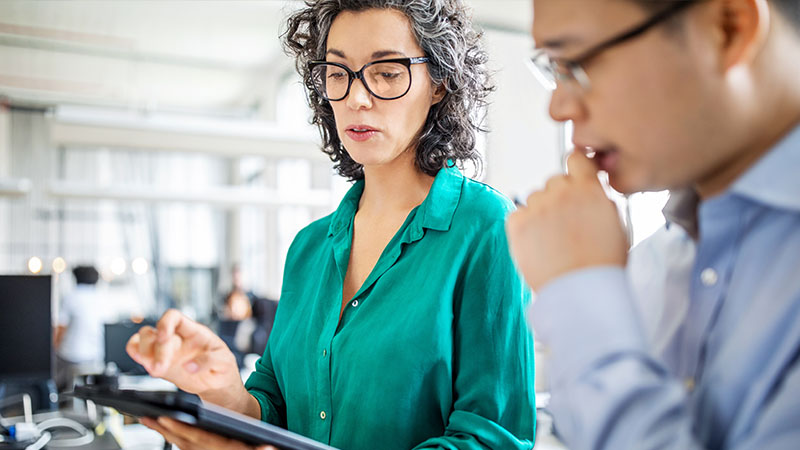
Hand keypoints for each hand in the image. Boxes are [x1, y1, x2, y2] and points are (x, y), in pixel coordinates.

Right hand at [126, 309, 248, 410]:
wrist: (216, 382)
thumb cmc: (221, 366)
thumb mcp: (224, 361)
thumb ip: (209, 361)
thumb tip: (189, 366)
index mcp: (193, 331)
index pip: (173, 316)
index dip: (164, 323)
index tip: (164, 338)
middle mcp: (176, 337)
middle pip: (155, 332)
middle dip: (156, 350)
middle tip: (161, 369)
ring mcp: (166, 349)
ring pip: (143, 339)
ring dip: (144, 353)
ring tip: (155, 370)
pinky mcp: (158, 363)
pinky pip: (138, 350)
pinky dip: (135, 353)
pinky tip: (144, 362)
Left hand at [141, 417, 277, 449]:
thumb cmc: (258, 447)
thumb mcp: (266, 446)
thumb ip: (266, 448)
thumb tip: (270, 447)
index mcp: (224, 449)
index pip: (200, 439)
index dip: (181, 429)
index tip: (165, 419)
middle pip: (184, 442)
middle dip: (164, 429)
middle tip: (146, 417)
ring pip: (181, 444)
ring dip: (164, 432)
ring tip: (147, 419)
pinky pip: (185, 445)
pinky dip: (172, 435)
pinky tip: (164, 427)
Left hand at [506, 150, 628, 291]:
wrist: (580, 290)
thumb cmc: (603, 264)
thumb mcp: (617, 225)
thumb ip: (601, 202)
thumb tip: (591, 193)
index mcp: (588, 189)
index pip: (576, 159)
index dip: (576, 169)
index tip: (576, 180)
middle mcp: (561, 192)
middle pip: (554, 181)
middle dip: (559, 196)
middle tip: (566, 223)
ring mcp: (537, 207)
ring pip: (534, 198)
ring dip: (541, 211)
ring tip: (553, 239)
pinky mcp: (517, 224)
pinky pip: (517, 214)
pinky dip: (523, 225)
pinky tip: (537, 243)